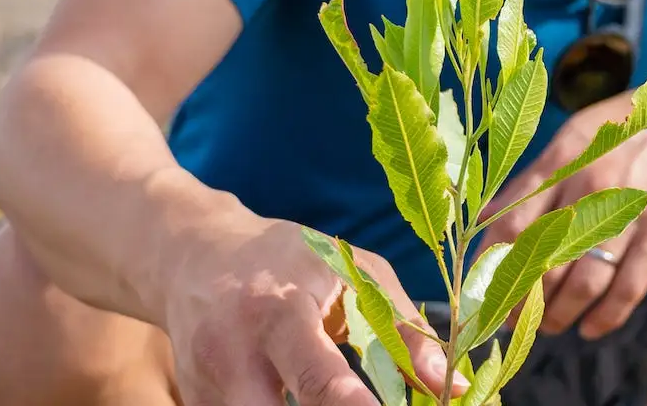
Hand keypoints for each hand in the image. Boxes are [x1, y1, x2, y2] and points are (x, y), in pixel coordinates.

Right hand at [158, 209, 465, 404]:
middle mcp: (231, 351)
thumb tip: (452, 386)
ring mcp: (205, 384)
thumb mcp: (353, 273)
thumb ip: (403, 331)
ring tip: (339, 397)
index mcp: (279, 311)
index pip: (316, 374)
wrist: (194, 256)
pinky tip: (291, 397)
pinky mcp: (195, 403)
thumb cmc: (289, 260)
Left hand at [477, 87, 646, 339]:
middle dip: (522, 301)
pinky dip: (605, 317)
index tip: (482, 294)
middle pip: (542, 260)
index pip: (510, 223)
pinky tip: (591, 329)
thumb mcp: (575, 138)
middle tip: (513, 322)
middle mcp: (589, 185)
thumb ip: (533, 180)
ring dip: (559, 315)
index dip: (490, 268)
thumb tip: (483, 219)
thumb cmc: (629, 129)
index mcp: (560, 160)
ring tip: (550, 326)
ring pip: (582, 281)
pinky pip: (628, 287)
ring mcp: (627, 209)